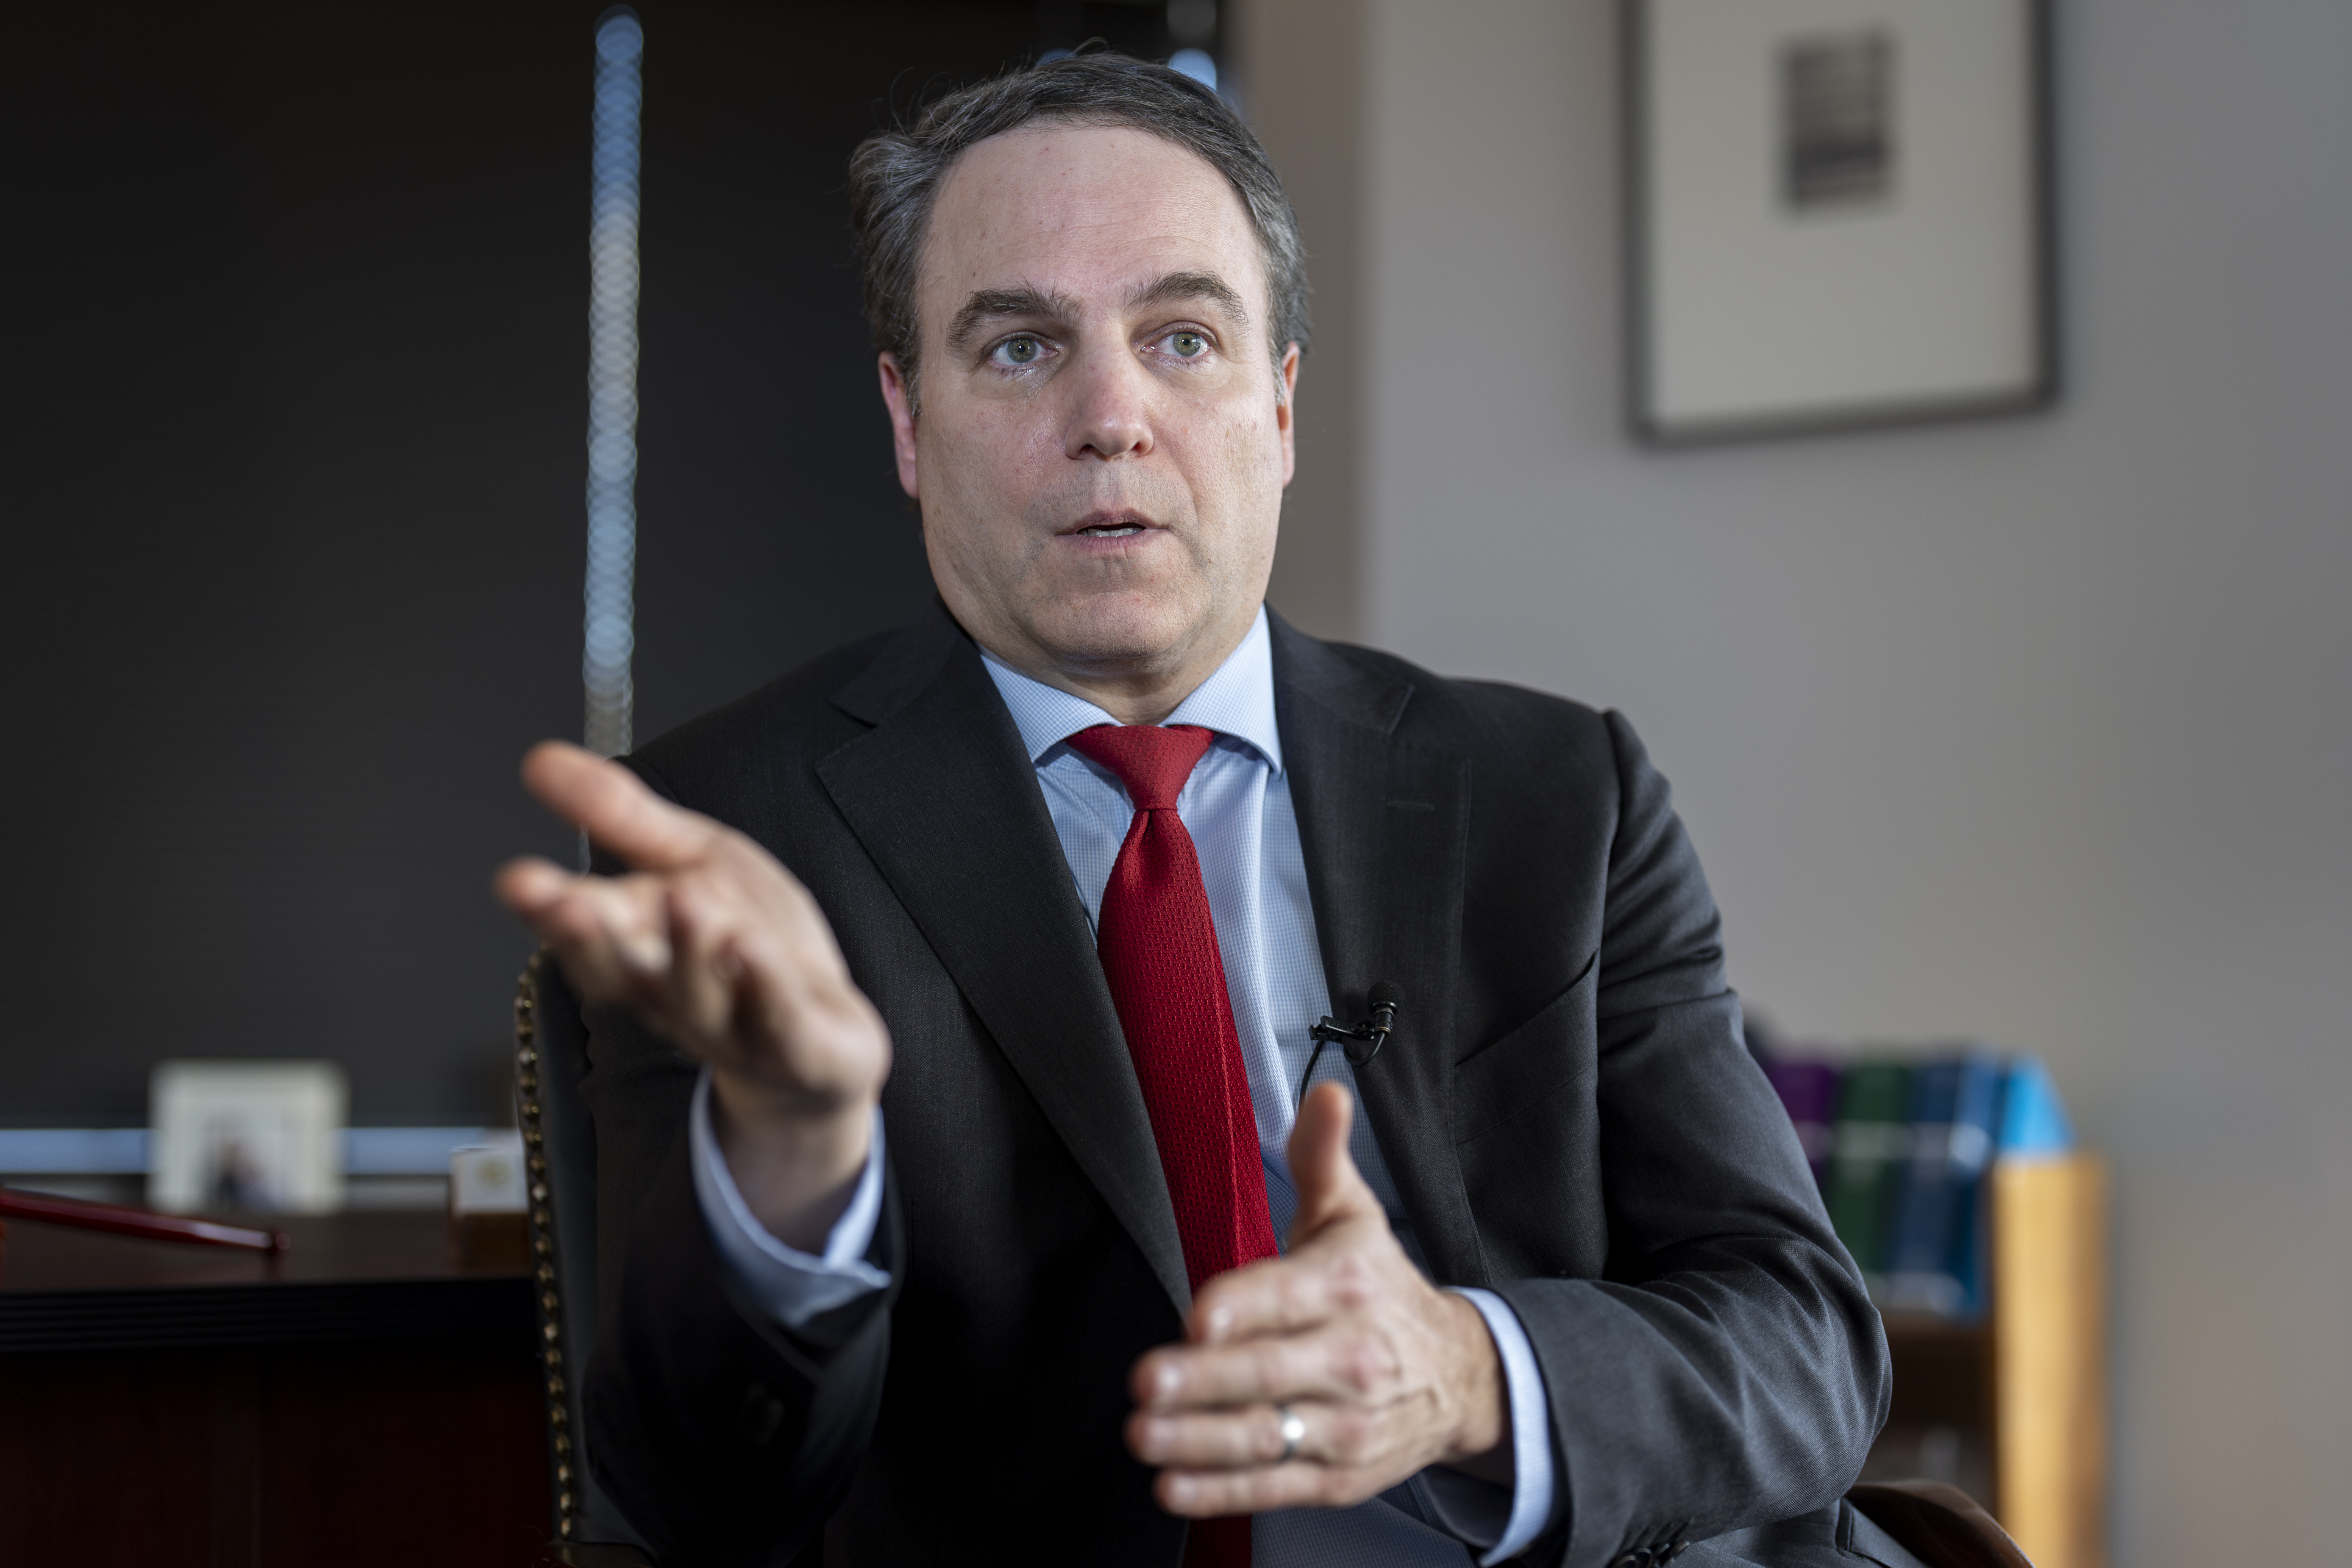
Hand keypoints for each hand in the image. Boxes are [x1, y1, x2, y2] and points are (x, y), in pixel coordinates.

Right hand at [494, 741, 889, 1248]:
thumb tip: (539, 758)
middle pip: (624, 972)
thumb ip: (621, 816)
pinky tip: (754, 950)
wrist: (826, 1035)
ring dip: (688, 951)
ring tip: (686, 900)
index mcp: (641, 947)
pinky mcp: (797, 1048)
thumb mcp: (693, 859)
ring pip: (699, 996)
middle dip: (593, 940)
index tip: (518, 880)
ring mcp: (735, 1026)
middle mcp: (675, 993)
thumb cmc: (749, 944)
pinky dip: (764, 989)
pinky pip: (777, 1021)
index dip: (551, 910)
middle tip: (569, 904)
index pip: (585, 931)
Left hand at [1125, 1084, 1509, 1515]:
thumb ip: (1323, 1155)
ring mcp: (1345, 1420)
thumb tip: (1327, 1092)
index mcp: (1346, 1285)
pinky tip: (1175, 1486)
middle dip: (1206, 1380)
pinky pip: (1276, 1485)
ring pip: (1269, 1434)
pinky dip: (1224, 1493)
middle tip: (1148, 1381)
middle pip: (1272, 1371)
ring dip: (1201, 1441)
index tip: (1200, 1314)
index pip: (1290, 1295)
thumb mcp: (1354, 1215)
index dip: (1245, 1307)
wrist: (1458, 1376)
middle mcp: (1350, 1356)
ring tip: (1146, 1435)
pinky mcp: (1338, 1473)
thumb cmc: (1382, 1290)